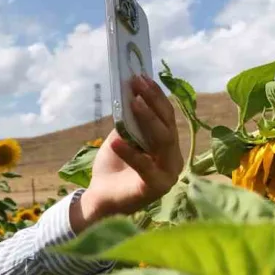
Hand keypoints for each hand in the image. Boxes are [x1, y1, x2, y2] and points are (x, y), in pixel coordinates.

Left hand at [71, 74, 183, 231]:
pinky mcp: (157, 187)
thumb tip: (129, 94)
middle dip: (152, 101)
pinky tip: (116, 143)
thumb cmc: (113, 166)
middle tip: (136, 83)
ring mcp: (168, 173)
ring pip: (162, 140)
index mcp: (167, 144)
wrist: (100, 197)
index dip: (155, 95)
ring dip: (147, 120)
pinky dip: (130, 153)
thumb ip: (128, 121)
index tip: (141, 76)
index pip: (166, 115)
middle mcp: (173, 157)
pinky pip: (146, 166)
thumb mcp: (120, 138)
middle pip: (167, 124)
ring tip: (132, 103)